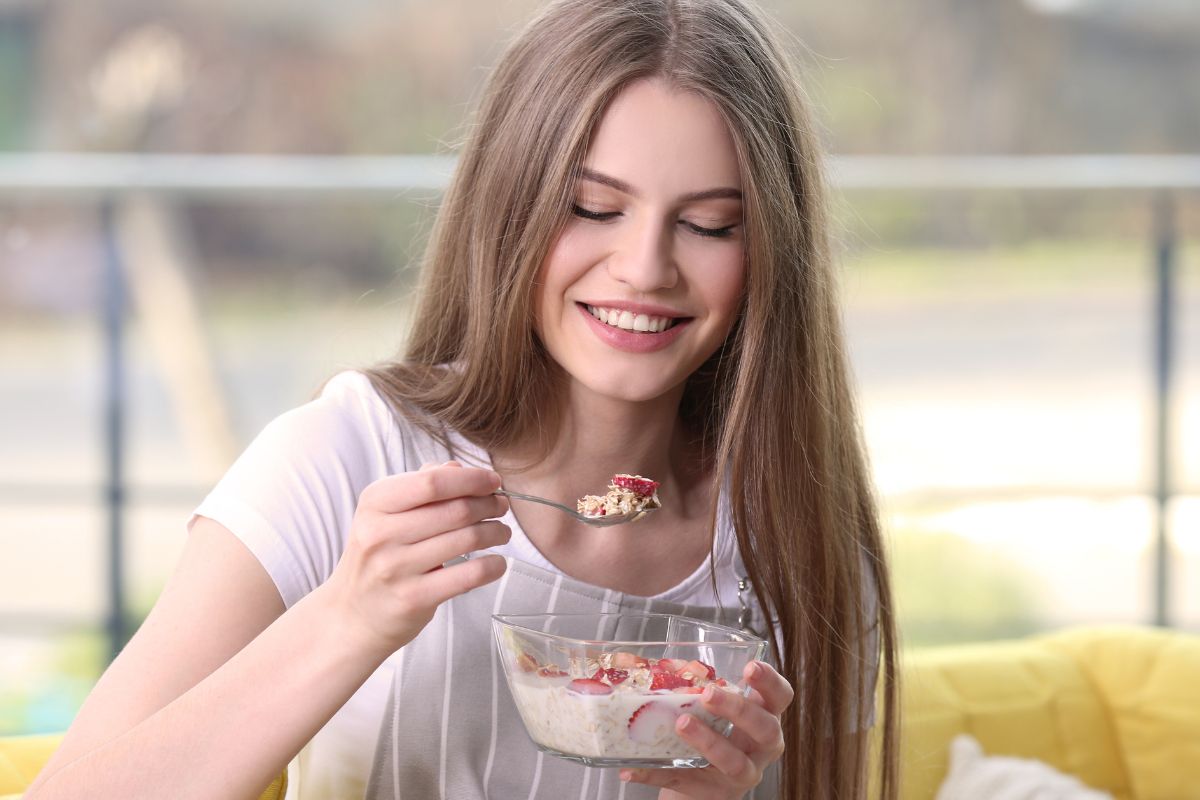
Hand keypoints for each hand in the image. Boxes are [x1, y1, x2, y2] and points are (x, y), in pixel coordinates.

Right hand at [322, 461, 510, 657]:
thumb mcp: (385, 512)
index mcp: (374, 503)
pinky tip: (497, 562)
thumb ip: (420, 484)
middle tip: (501, 506)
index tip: (492, 480)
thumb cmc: (378, 555)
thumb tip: (459, 468)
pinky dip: (493, 566)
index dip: (471, 479)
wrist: (353, 613)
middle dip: (489, 504)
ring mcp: (396, 568)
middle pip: (456, 510)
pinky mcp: (414, 598)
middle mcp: (380, 534)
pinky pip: (468, 575)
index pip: (432, 482)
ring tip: (502, 531)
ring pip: (467, 539)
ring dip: (496, 532)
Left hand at [620, 660, 792, 799]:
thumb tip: (662, 665)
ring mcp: (742, 774)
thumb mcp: (716, 710)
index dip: (770, 682)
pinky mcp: (714, 793)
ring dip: (707, 741)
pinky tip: (632, 768)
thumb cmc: (713, 732)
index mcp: (764, 716)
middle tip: (709, 694)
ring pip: (734, 762)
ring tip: (681, 723)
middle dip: (738, 709)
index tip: (750, 668)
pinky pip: (685, 783)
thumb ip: (701, 688)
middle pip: (765, 729)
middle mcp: (761, 747)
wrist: (703, 783)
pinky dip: (656, 774)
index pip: (781, 697)